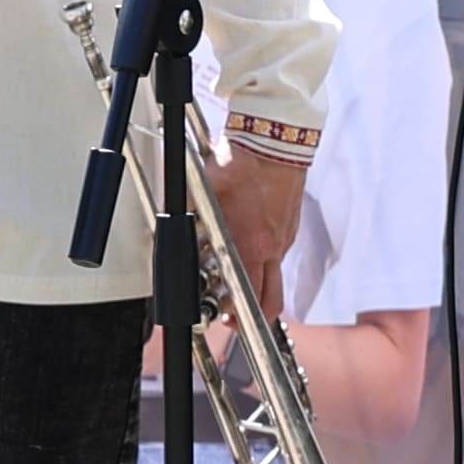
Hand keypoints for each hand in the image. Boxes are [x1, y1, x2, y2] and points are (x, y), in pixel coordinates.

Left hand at [201, 139, 306, 305]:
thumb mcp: (203, 192)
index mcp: (252, 245)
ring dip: (257, 283)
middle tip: (235, 317)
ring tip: (235, 276)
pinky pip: (278, 251)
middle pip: (272, 299)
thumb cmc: (242, 164)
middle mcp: (273, 247)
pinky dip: (263, 257)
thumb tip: (174, 229)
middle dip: (254, 315)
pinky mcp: (290, 224)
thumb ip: (188, 216)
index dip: (238, 315)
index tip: (226, 320)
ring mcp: (285, 237)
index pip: (251, 296)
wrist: (275, 143)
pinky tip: (248, 242)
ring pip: (274, 275)